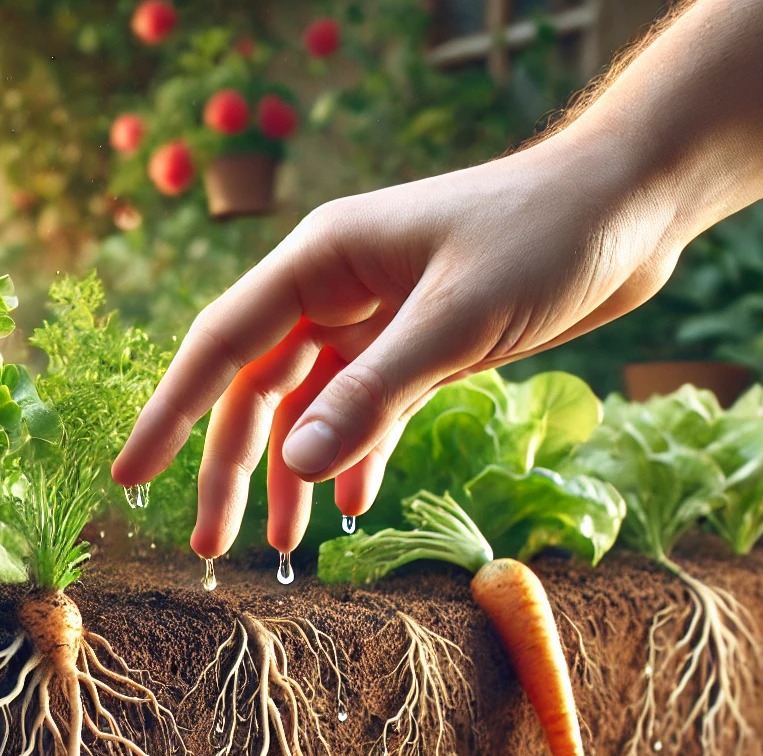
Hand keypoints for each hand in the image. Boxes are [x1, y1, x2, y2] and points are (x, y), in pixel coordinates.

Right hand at [111, 137, 688, 559]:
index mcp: (319, 261)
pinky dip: (355, 457)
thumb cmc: (545, 234)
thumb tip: (293, 467)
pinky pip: (366, 409)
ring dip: (293, 474)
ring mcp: (375, 316)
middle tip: (209, 544)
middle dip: (231, 467)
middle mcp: (334, 288)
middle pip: (256, 387)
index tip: (130, 477)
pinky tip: (351, 506)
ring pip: (308, 406)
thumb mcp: (457, 319)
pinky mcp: (420, 342)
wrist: (632, 202)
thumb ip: (373, 393)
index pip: (220, 344)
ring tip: (280, 547)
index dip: (169, 413)